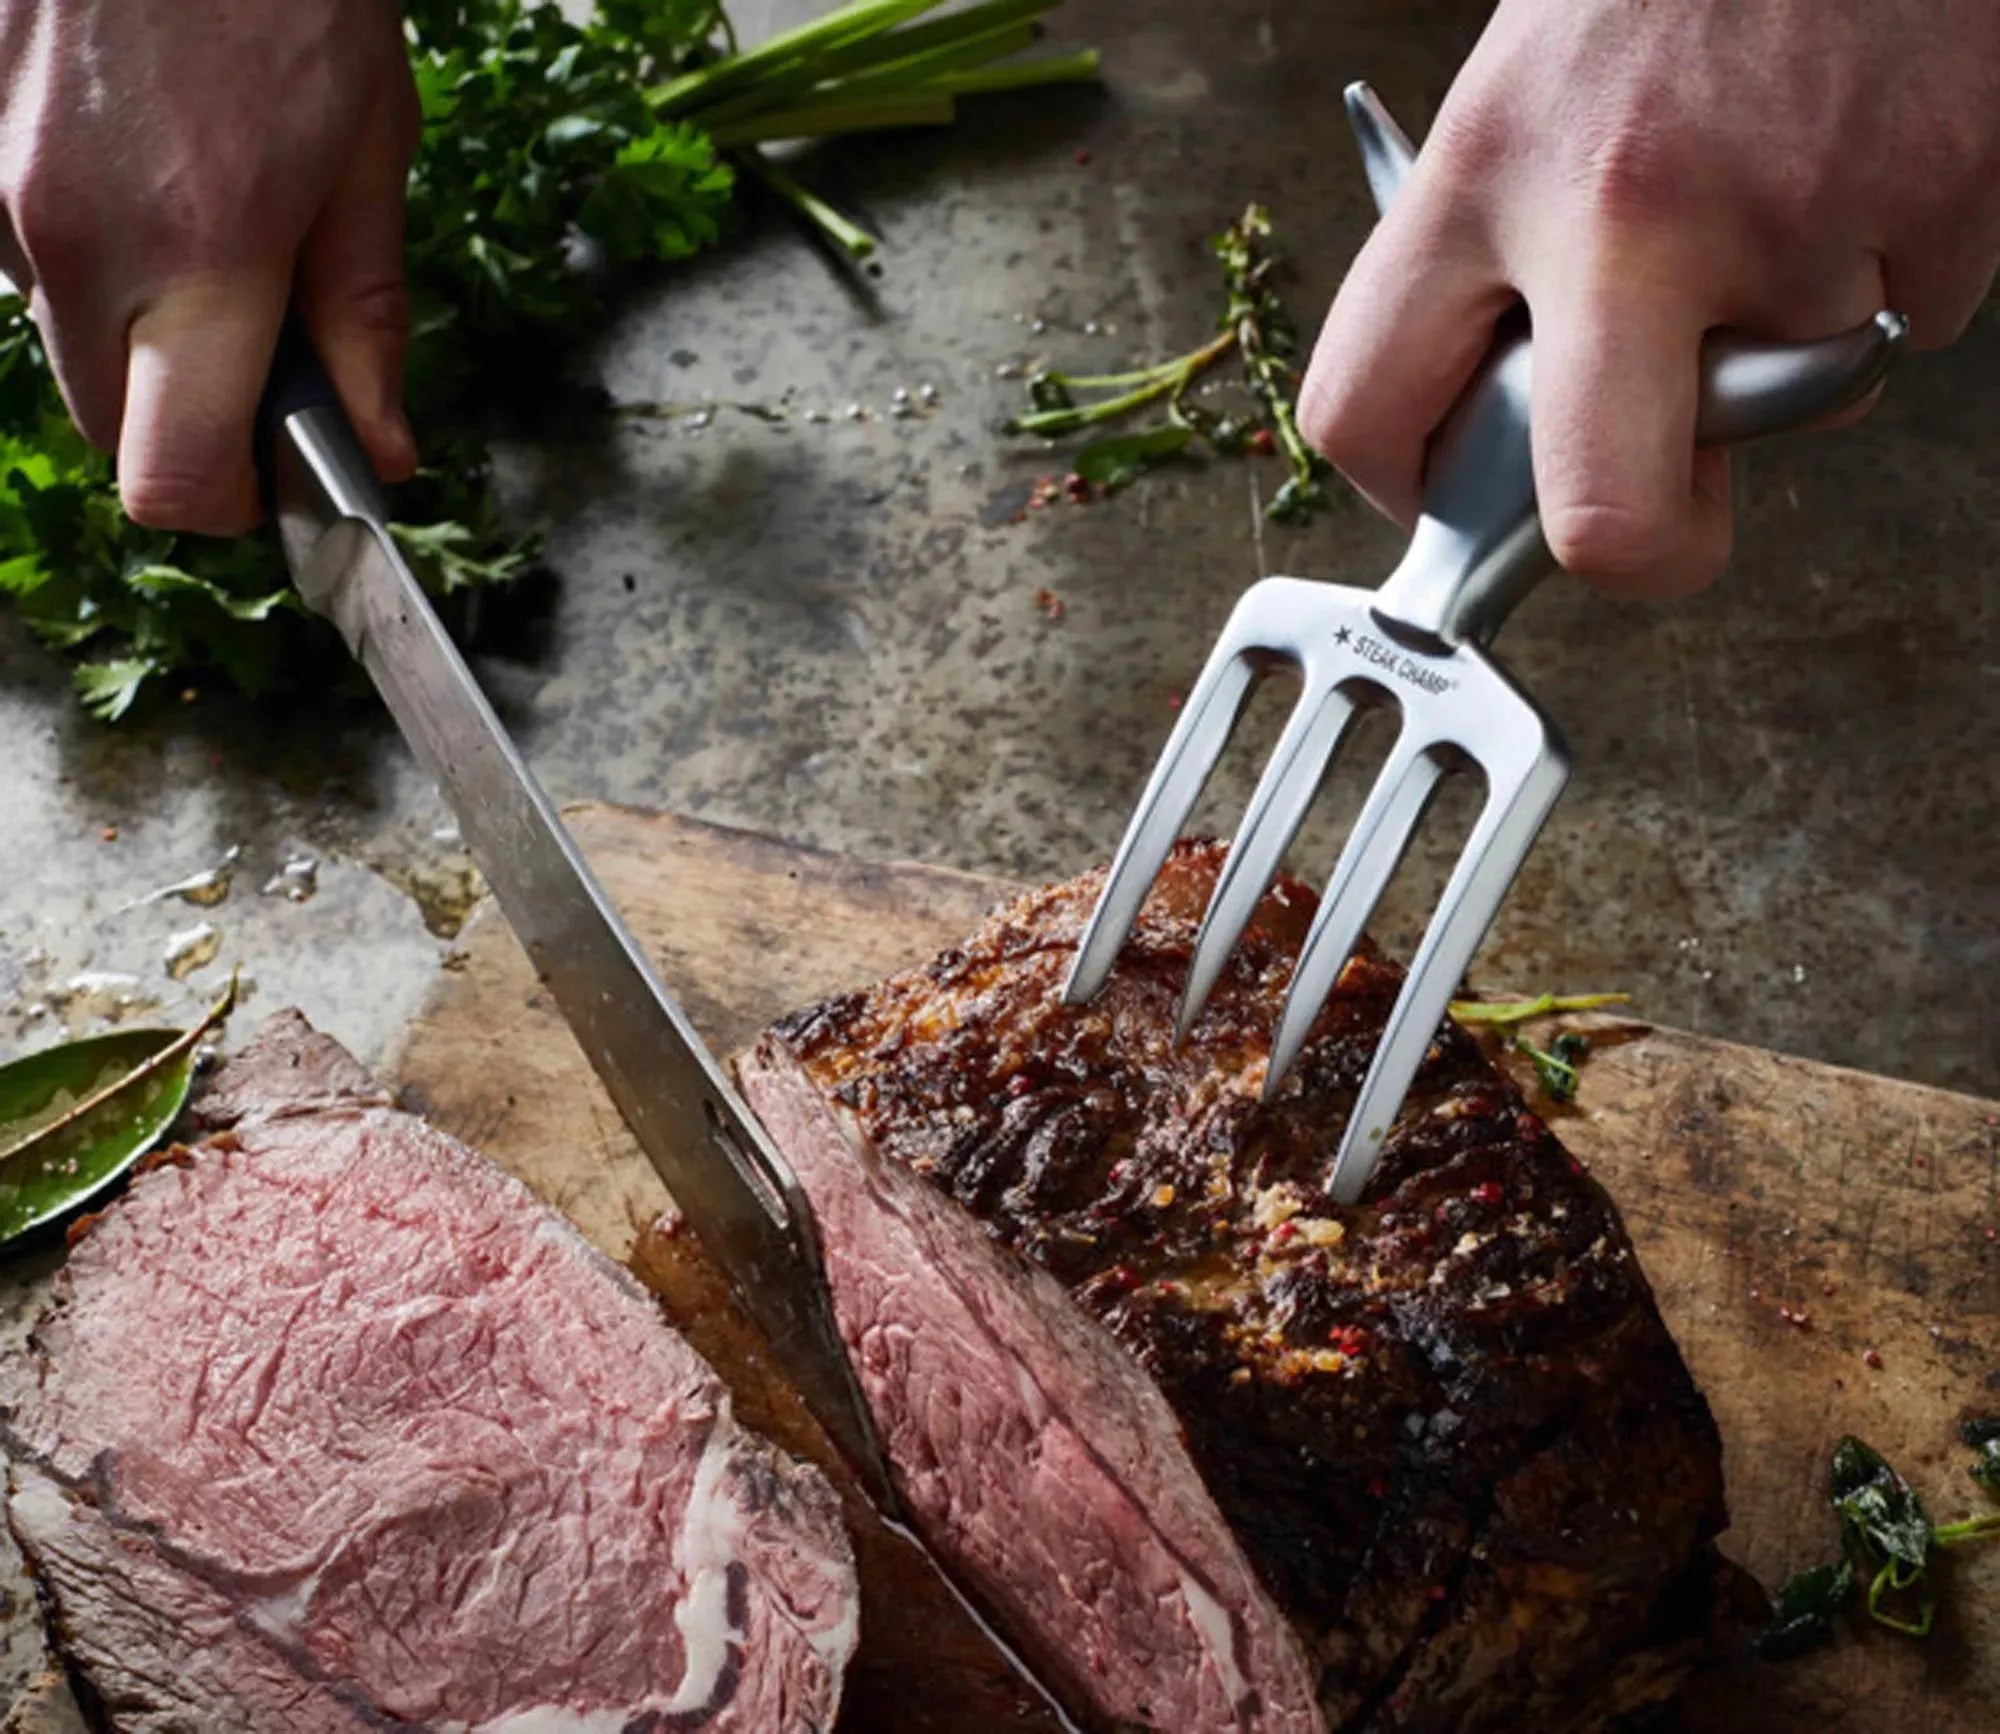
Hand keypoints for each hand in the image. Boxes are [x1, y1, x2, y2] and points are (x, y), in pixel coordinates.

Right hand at [0, 0, 419, 533]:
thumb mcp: (369, 158)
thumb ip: (366, 324)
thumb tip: (379, 454)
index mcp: (198, 257)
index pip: (168, 477)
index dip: (227, 502)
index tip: (273, 477)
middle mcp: (75, 238)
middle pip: (109, 430)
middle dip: (185, 422)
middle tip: (259, 354)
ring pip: (60, 344)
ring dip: (134, 334)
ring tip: (207, 228)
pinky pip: (22, 259)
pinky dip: (85, 256)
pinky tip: (142, 178)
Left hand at [1298, 0, 1999, 597]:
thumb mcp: (1519, 93)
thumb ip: (1497, 260)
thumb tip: (1513, 418)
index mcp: (1483, 173)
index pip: (1364, 410)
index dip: (1403, 491)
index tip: (1446, 496)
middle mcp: (1618, 210)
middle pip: (1602, 519)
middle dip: (1641, 553)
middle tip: (1657, 522)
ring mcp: (1784, 217)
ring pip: (1792, 403)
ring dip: (1785, 343)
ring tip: (1778, 188)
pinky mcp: (1931, 206)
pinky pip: (1903, 324)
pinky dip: (1885, 272)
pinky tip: (1856, 161)